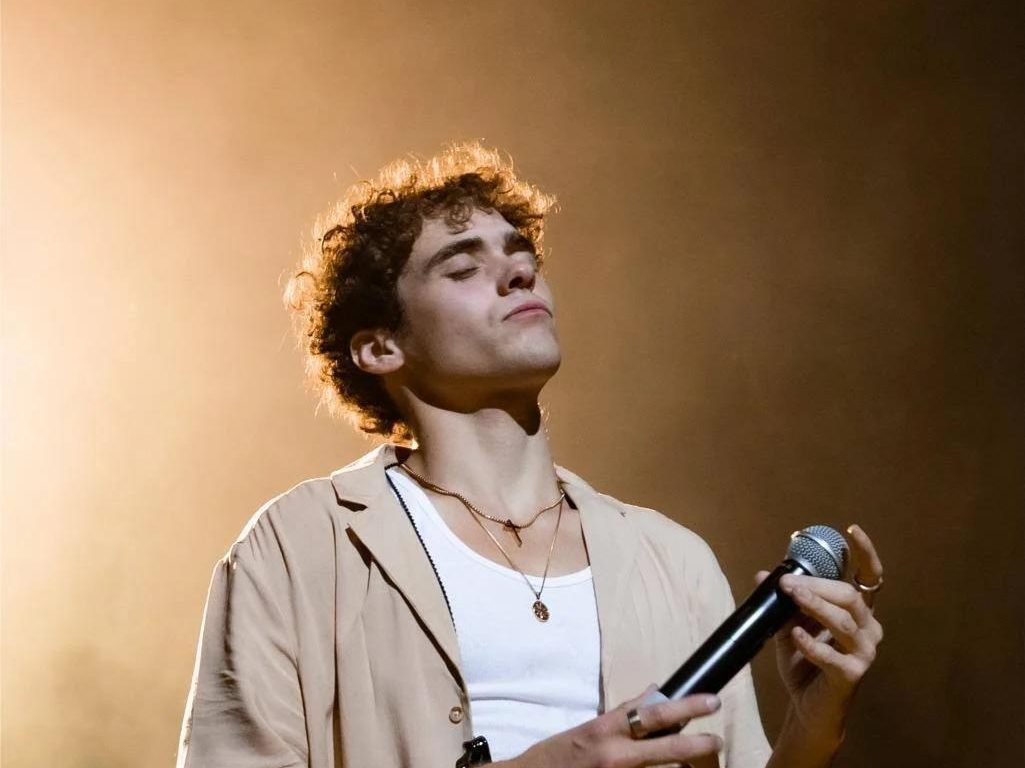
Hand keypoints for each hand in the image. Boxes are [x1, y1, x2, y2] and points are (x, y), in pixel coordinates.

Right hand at [492, 684, 722, 767]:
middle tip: (717, 741)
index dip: (687, 707)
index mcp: (606, 729)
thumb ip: (624, 712)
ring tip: (693, 766)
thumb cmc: (560, 753)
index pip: (654, 712)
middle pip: (668, 748)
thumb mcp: (590, 727)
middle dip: (699, 745)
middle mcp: (614, 754)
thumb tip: (655, 692)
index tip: (712, 701)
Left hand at [756, 523, 884, 746]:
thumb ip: (782, 601)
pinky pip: (832, 657)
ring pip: (843, 622)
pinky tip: (796, 635)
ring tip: (791, 595)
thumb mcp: (789, 624)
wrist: (806, 706)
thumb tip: (763, 574)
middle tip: (788, 581)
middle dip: (818, 585)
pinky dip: (812, 644)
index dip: (865, 553)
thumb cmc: (803, 662)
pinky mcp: (852, 675)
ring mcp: (864, 654)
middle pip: (849, 597)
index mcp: (858, 613)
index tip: (852, 530)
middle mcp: (868, 630)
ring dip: (815, 606)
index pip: (869, 579)